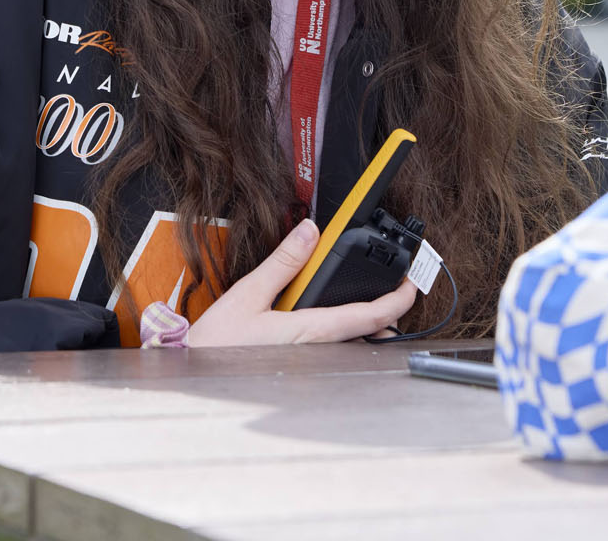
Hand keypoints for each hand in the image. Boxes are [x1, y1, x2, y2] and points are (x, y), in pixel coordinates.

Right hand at [184, 218, 417, 346]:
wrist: (194, 376)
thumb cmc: (217, 345)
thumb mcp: (248, 295)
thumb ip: (283, 262)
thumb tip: (309, 231)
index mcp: (310, 332)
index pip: (370, 316)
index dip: (399, 300)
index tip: (413, 283)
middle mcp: (317, 351)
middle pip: (368, 332)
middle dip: (387, 311)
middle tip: (394, 284)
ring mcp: (311, 362)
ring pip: (352, 341)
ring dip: (365, 320)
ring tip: (366, 295)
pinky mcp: (300, 365)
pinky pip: (332, 346)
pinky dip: (343, 328)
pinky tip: (328, 313)